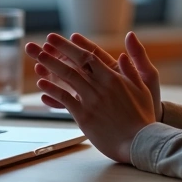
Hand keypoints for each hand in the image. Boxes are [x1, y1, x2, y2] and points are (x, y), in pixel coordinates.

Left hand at [25, 33, 158, 163]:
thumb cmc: (142, 116)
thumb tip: (122, 54)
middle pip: (76, 64)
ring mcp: (91, 100)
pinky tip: (42, 84)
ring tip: (38, 57)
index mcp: (114, 77)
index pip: (90, 56)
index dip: (73, 46)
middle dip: (58, 51)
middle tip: (44, 42)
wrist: (140, 142)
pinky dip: (53, 90)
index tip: (62, 40)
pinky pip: (65, 100)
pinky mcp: (84, 116)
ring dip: (52, 66)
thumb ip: (131, 69)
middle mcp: (101, 86)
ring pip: (68, 78)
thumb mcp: (143, 88)